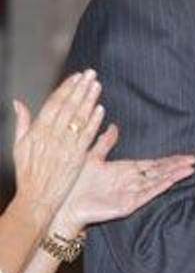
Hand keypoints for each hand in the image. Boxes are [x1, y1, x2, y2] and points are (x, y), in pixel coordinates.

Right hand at [12, 72, 104, 223]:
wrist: (37, 197)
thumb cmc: (27, 174)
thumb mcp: (18, 145)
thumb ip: (22, 122)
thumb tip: (18, 102)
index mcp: (38, 130)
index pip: (54, 103)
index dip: (66, 88)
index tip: (76, 77)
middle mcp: (52, 135)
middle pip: (69, 106)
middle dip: (80, 88)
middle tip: (91, 74)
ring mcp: (65, 146)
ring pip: (79, 118)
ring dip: (89, 100)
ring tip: (97, 86)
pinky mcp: (77, 158)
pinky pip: (87, 136)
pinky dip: (94, 122)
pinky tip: (100, 110)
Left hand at [52, 123, 194, 237]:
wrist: (65, 203)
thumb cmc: (74, 183)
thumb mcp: (92, 156)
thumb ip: (105, 142)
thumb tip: (113, 126)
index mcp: (125, 171)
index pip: (153, 164)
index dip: (169, 160)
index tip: (186, 156)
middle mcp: (131, 182)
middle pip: (160, 172)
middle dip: (177, 166)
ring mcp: (131, 194)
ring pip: (157, 182)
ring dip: (174, 175)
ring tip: (190, 169)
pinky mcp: (128, 204)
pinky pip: (147, 193)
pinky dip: (160, 186)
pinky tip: (172, 180)